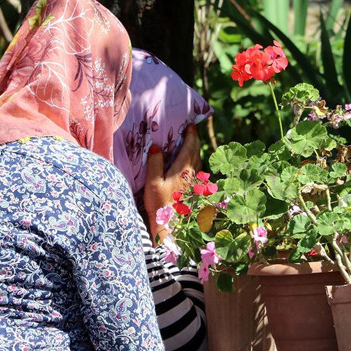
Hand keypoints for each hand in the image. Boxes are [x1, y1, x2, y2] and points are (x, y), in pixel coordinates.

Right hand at [144, 124, 201, 243]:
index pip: (189, 146)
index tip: (190, 124)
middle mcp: (192, 174)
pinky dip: (194, 161)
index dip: (190, 134)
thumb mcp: (153, 183)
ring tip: (190, 143)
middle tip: (191, 130)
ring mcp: (194, 182)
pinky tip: (190, 164)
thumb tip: (155, 147)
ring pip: (198, 160)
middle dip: (194, 139)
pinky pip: (196, 170)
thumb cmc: (160, 204)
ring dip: (195, 150)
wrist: (171, 226)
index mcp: (183, 169)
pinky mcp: (194, 190)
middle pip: (196, 151)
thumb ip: (155, 163)